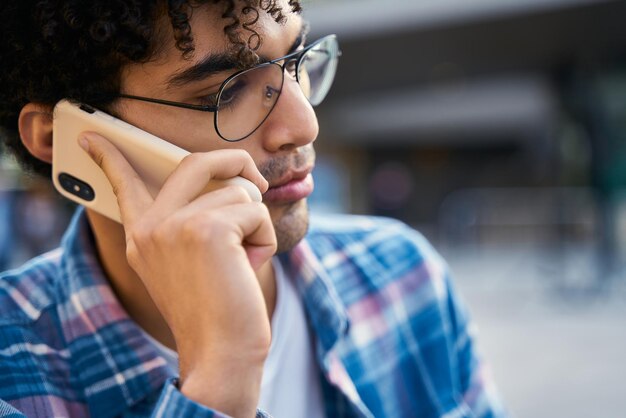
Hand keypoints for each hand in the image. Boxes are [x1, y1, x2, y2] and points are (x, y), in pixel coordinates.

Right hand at [79, 132, 275, 416]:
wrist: (220, 351)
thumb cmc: (214, 308)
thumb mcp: (187, 263)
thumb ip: (190, 222)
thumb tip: (230, 183)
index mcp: (141, 235)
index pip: (123, 184)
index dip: (110, 157)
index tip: (91, 136)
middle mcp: (151, 226)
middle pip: (197, 162)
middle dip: (236, 162)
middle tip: (257, 178)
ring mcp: (175, 225)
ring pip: (239, 192)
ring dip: (255, 225)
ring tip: (242, 260)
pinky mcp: (208, 229)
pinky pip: (255, 211)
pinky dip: (264, 238)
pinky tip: (249, 266)